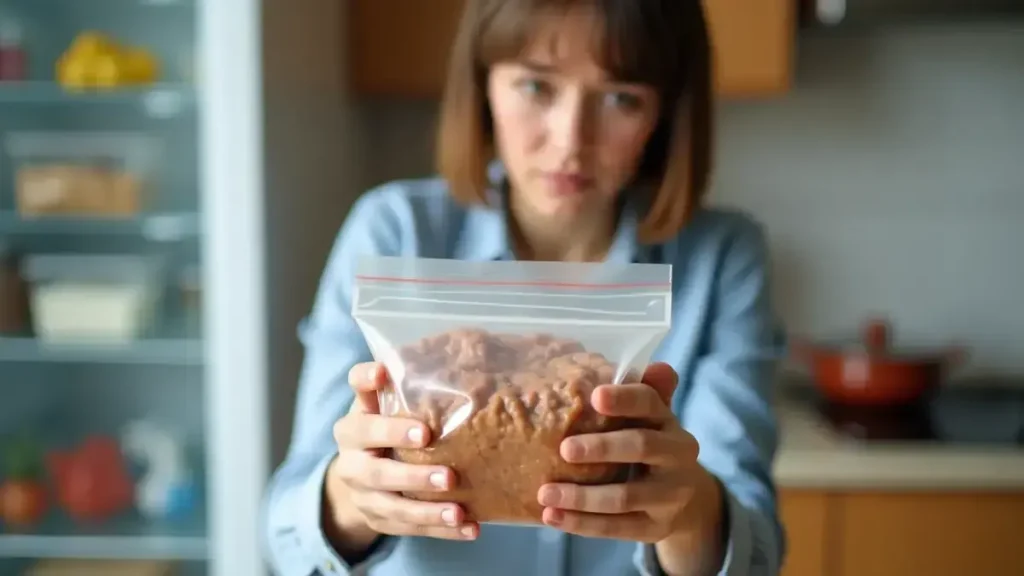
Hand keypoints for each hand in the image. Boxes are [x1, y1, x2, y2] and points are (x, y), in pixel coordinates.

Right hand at [325, 361, 478, 543]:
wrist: (358, 476)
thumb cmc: (386, 426)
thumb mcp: (390, 402)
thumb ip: (412, 381)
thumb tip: (464, 343)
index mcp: (355, 419)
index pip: (355, 392)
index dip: (366, 382)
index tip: (384, 374)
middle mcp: (352, 457)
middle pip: (373, 467)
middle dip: (410, 472)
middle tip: (446, 473)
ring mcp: (363, 492)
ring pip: (392, 505)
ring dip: (428, 509)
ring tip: (460, 508)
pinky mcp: (378, 518)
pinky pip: (410, 528)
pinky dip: (441, 530)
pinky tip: (470, 528)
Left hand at [537, 363, 723, 552]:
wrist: (685, 498)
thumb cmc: (651, 444)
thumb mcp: (650, 418)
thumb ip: (644, 392)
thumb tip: (652, 364)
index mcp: (670, 421)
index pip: (651, 404)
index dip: (625, 399)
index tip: (595, 396)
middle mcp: (677, 456)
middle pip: (641, 447)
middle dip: (602, 448)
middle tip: (564, 449)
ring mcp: (669, 496)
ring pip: (624, 497)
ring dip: (581, 496)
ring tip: (545, 493)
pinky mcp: (655, 528)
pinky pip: (617, 529)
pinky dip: (582, 524)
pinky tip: (551, 517)